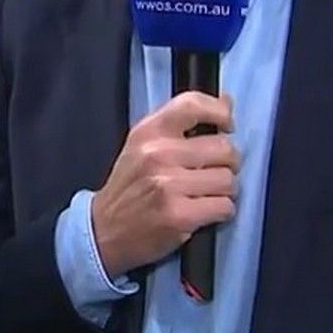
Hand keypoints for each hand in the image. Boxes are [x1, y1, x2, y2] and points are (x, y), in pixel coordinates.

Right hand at [89, 91, 240, 278]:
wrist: (104, 230)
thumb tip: (226, 102)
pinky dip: (220, 211)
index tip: (226, 126)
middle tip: (212, 172)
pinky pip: (225, 206)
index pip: (194, 105)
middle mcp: (158, 154)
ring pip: (228, 180)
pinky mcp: (180, 215)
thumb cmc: (128, 187)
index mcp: (149, 132)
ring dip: (224, 191)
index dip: (221, 112)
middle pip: (224, 148)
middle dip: (226, 163)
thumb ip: (180, 123)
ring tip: (204, 194)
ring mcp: (169, 186)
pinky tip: (203, 211)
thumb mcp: (142, 144)